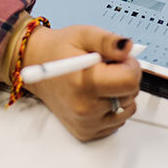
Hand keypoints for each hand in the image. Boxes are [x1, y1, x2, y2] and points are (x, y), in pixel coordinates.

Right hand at [20, 24, 141, 140]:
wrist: (37, 65)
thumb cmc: (60, 49)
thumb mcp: (84, 34)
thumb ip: (108, 41)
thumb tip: (128, 48)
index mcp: (85, 83)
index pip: (130, 82)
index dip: (130, 65)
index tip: (119, 58)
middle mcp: (85, 109)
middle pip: (130, 95)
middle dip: (124, 76)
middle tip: (105, 65)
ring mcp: (86, 124)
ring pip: (126, 109)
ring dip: (119, 93)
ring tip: (99, 79)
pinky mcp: (87, 133)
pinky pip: (116, 121)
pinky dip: (112, 106)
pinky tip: (96, 93)